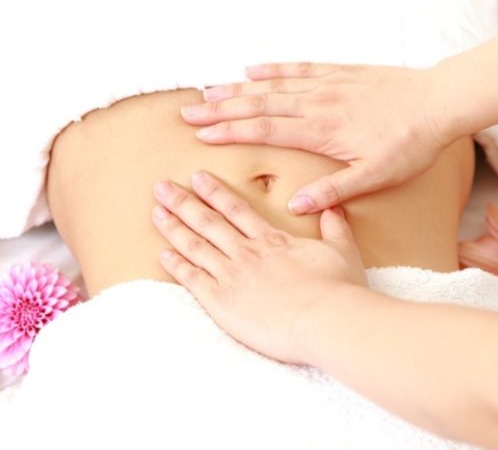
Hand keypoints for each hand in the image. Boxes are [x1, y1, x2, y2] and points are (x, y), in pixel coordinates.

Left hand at [152, 172, 365, 364]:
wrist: (325, 319)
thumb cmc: (337, 288)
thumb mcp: (342, 251)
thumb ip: (334, 227)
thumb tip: (333, 208)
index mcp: (271, 240)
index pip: (236, 209)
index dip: (214, 192)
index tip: (197, 177)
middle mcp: (246, 252)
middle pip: (208, 221)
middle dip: (183, 202)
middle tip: (162, 187)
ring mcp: (231, 275)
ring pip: (195, 245)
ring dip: (174, 227)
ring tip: (156, 212)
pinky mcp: (221, 301)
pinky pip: (192, 279)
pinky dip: (176, 265)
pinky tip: (162, 254)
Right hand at [180, 63, 449, 213]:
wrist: (438, 104)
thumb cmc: (409, 143)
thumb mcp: (375, 176)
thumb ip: (334, 190)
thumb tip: (296, 204)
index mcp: (320, 131)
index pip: (264, 130)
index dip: (230, 132)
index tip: (202, 135)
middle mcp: (316, 104)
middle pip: (258, 105)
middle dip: (221, 109)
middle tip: (189, 111)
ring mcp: (326, 85)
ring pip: (272, 85)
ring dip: (238, 88)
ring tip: (208, 91)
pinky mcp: (338, 73)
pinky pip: (298, 68)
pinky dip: (272, 69)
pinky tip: (252, 69)